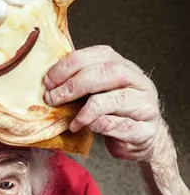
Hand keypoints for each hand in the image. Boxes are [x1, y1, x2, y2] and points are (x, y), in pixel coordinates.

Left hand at [44, 44, 163, 160]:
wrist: (142, 139)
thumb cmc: (114, 112)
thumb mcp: (99, 91)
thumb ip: (82, 81)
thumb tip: (49, 81)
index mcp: (126, 66)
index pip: (100, 54)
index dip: (71, 64)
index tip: (48, 80)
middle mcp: (140, 82)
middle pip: (110, 72)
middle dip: (75, 84)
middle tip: (52, 98)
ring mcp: (146, 106)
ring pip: (115, 100)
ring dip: (85, 110)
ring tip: (69, 118)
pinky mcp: (146, 130)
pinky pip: (119, 126)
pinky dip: (96, 126)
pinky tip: (82, 128)